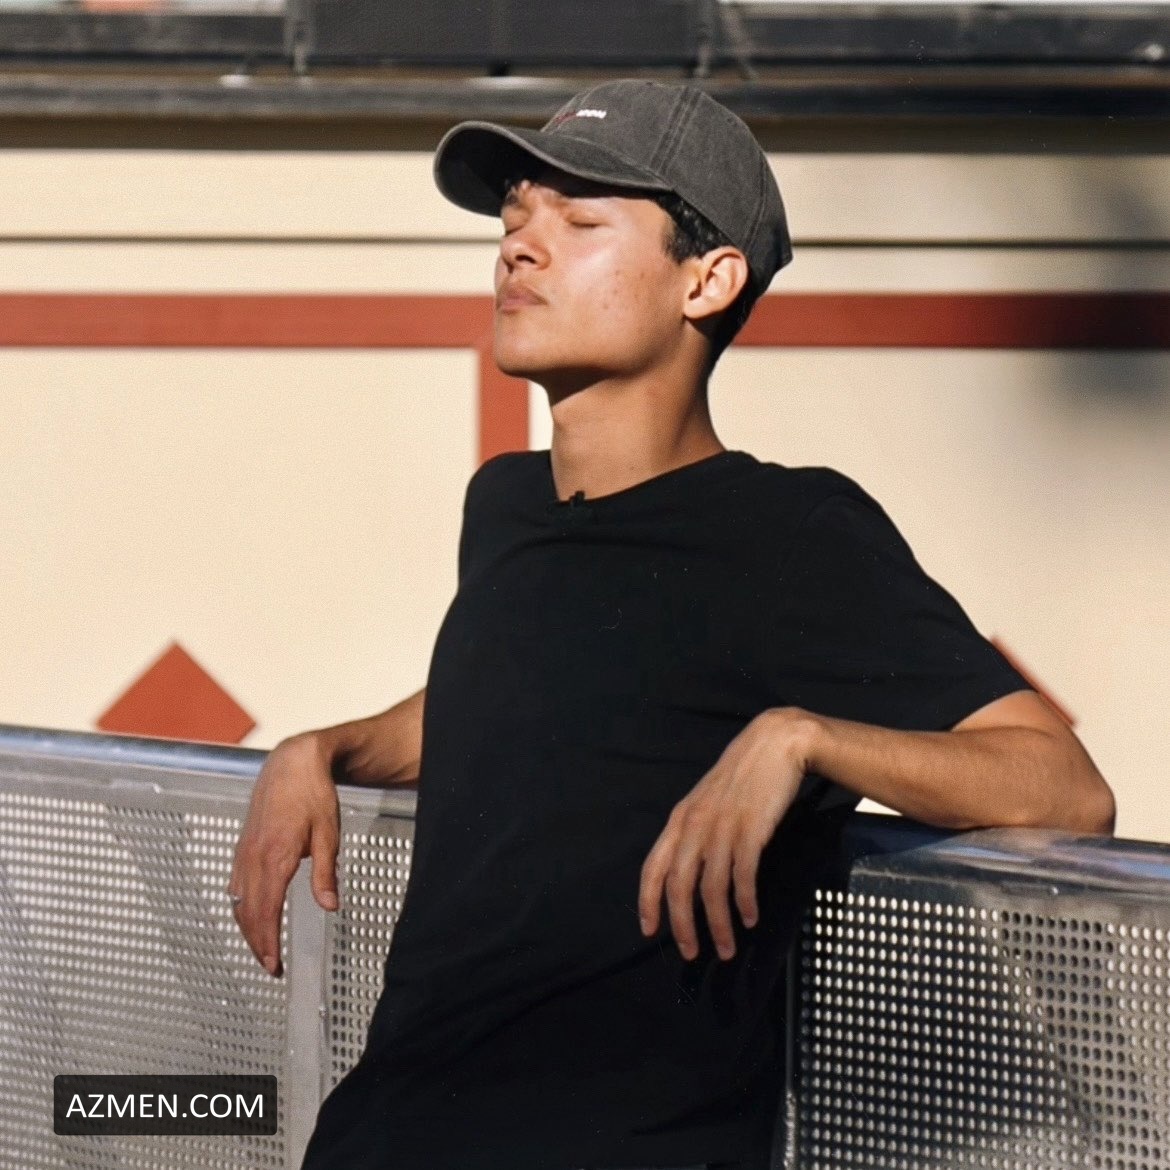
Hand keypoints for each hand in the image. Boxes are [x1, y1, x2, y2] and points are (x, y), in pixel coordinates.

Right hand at [227, 732, 340, 976]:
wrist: (292, 761)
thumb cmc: (314, 793)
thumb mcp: (329, 833)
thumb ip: (327, 872)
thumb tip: (330, 906)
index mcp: (276, 856)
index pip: (267, 910)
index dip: (269, 941)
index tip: (274, 965)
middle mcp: (254, 857)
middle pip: (249, 912)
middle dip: (258, 944)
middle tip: (271, 968)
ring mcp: (244, 851)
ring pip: (238, 900)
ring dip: (248, 929)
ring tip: (262, 950)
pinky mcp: (243, 845)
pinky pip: (235, 884)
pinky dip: (240, 907)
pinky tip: (249, 916)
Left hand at [637, 708, 814, 961]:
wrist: (775, 744)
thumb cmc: (743, 776)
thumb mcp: (708, 802)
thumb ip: (696, 832)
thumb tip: (692, 873)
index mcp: (680, 819)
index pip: (653, 867)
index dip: (648, 902)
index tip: (650, 931)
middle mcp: (694, 825)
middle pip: (679, 886)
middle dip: (682, 925)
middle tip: (692, 952)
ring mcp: (722, 827)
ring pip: (712, 888)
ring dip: (718, 924)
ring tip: (726, 947)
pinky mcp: (750, 830)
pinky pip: (742, 876)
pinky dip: (744, 902)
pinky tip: (749, 918)